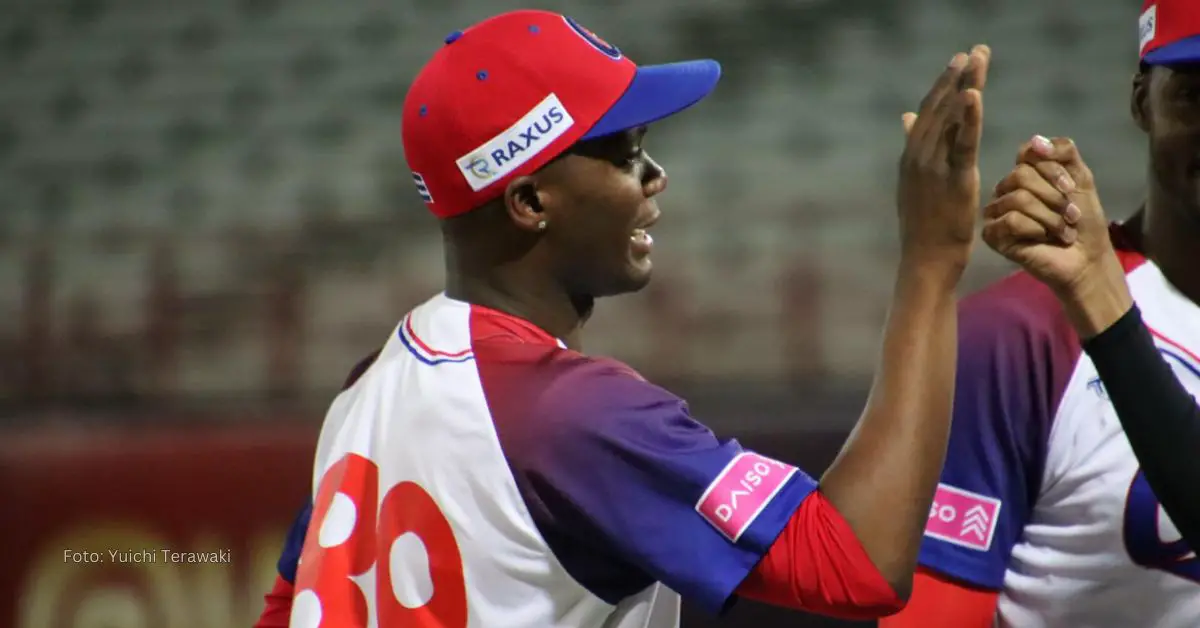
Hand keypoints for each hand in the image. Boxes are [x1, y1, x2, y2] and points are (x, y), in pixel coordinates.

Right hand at [896, 45, 990, 277]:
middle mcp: (917, 157)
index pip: (929, 112)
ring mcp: (933, 168)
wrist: (926, 261)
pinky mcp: (954, 180)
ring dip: (965, 85)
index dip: (944, 85)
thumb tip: (907, 117)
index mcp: (910, 157)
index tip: (959, 61)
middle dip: (956, 77)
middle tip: (973, 50)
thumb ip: (913, 148)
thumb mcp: (915, 185)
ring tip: (978, 60)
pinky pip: (963, 141)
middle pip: (939, 108)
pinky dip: (968, 116)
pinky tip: (975, 93)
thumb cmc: (925, 228)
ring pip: (951, 119)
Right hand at [982, 135, 1133, 336]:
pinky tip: (1042, 239)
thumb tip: (1036, 140)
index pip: (1027, 154)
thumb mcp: (1081, 178)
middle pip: (1020, 175)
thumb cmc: (1084, 221)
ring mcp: (998, 212)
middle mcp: (1008, 190)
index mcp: (1026, 173)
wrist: (1086, 257)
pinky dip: (1034, 230)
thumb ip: (1064, 151)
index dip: (1051, 169)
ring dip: (1049, 217)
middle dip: (1053, 197)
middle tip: (1070, 215)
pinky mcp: (993, 235)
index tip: (1070, 187)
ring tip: (1062, 231)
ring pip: (1017, 199)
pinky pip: (1009, 220)